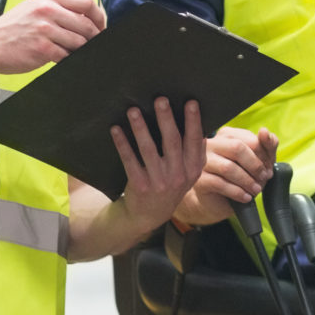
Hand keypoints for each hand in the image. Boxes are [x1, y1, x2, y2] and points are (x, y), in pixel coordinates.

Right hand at [0, 0, 106, 74]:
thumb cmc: (11, 29)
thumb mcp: (34, 8)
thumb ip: (59, 9)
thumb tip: (87, 18)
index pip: (86, 2)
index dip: (99, 17)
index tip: (100, 27)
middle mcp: (48, 10)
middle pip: (87, 23)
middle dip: (94, 36)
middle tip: (93, 44)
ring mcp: (45, 29)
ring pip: (79, 41)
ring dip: (81, 49)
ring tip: (74, 52)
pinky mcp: (43, 49)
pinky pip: (67, 56)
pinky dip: (69, 59)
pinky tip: (63, 59)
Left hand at [110, 99, 207, 234]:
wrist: (150, 215)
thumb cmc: (171, 184)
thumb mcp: (189, 172)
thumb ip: (195, 151)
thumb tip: (198, 120)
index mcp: (193, 169)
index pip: (195, 141)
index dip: (194, 122)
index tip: (191, 102)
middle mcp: (178, 175)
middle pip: (172, 142)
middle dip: (166, 119)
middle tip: (160, 99)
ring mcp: (159, 182)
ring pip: (149, 150)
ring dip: (140, 128)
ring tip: (133, 110)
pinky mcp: (140, 186)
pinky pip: (130, 161)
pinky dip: (123, 144)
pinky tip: (116, 129)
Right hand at [175, 127, 279, 226]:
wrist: (221, 202)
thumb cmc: (241, 178)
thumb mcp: (259, 161)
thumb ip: (267, 145)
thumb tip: (264, 132)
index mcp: (227, 134)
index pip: (248, 138)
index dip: (263, 154)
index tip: (269, 168)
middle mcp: (212, 144)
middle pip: (237, 148)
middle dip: (255, 166)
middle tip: (263, 179)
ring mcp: (202, 162)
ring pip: (228, 167)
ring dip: (247, 181)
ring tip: (255, 190)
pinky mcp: (199, 180)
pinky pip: (219, 184)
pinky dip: (237, 192)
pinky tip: (245, 197)